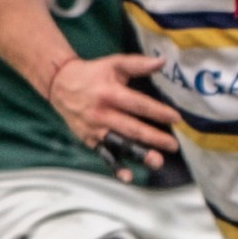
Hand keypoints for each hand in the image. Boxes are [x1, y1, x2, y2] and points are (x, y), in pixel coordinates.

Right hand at [46, 54, 179, 179]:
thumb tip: (162, 61)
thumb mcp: (114, 64)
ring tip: (157, 161)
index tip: (176, 118)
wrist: (60, 85)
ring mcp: (95, 130)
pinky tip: (128, 177)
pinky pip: (104, 155)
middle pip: (132, 128)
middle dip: (154, 138)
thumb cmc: (93, 74)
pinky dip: (116, 168)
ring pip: (119, 144)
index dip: (158, 112)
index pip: (138, 104)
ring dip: (138, 154)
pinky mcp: (90, 140)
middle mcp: (102, 114)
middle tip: (173, 145)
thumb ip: (138, 64)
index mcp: (110, 94)